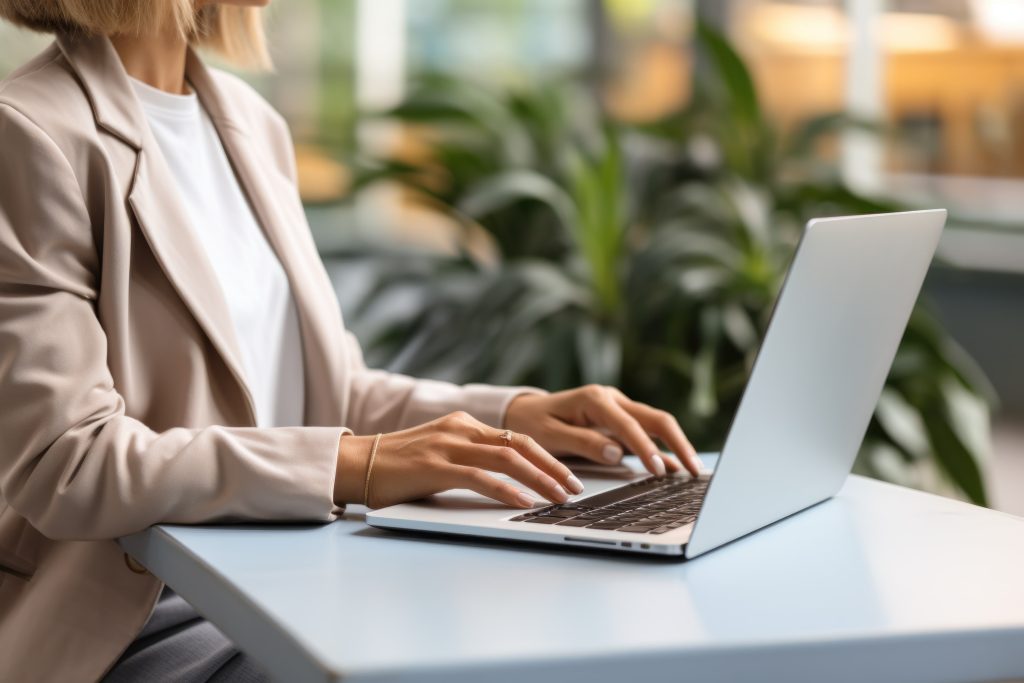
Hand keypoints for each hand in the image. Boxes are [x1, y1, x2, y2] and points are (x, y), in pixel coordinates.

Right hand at [334, 411, 584, 508]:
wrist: (354, 463)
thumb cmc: (397, 468)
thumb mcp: (440, 455)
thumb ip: (470, 460)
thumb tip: (509, 482)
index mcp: (463, 425)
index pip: (517, 436)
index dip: (547, 456)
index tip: (568, 476)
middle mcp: (460, 429)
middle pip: (520, 443)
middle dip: (553, 466)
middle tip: (575, 488)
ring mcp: (448, 444)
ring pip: (507, 457)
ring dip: (539, 478)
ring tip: (559, 497)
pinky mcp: (435, 465)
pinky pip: (480, 476)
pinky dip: (506, 489)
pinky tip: (523, 502)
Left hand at [504, 385, 699, 476]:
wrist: (523, 411)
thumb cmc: (533, 423)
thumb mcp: (550, 435)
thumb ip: (584, 442)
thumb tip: (616, 453)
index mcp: (594, 399)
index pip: (629, 425)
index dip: (646, 448)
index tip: (658, 470)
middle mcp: (612, 399)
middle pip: (655, 418)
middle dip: (677, 443)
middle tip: (694, 470)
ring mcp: (619, 408)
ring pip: (656, 423)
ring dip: (676, 445)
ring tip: (694, 471)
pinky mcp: (621, 420)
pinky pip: (647, 433)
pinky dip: (663, 449)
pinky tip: (678, 468)